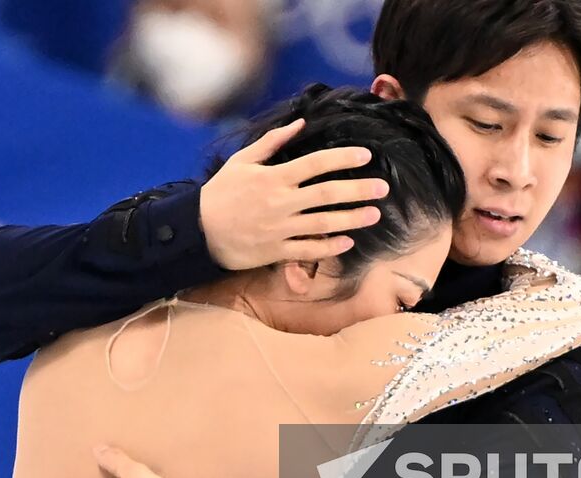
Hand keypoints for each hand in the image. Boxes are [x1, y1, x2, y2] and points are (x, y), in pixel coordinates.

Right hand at [200, 118, 388, 269]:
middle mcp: (281, 202)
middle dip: (358, 190)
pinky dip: (329, 247)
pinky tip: (347, 242)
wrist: (198, 230)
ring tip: (374, 214)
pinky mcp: (276, 251)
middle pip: (327, 194)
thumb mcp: (242, 161)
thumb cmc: (221, 192)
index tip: (366, 156)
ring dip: (352, 219)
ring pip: (323, 223)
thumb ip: (272, 142)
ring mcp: (280, 228)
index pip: (316, 164)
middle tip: (382, 188)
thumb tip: (300, 123)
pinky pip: (308, 250)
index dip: (343, 159)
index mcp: (274, 177)